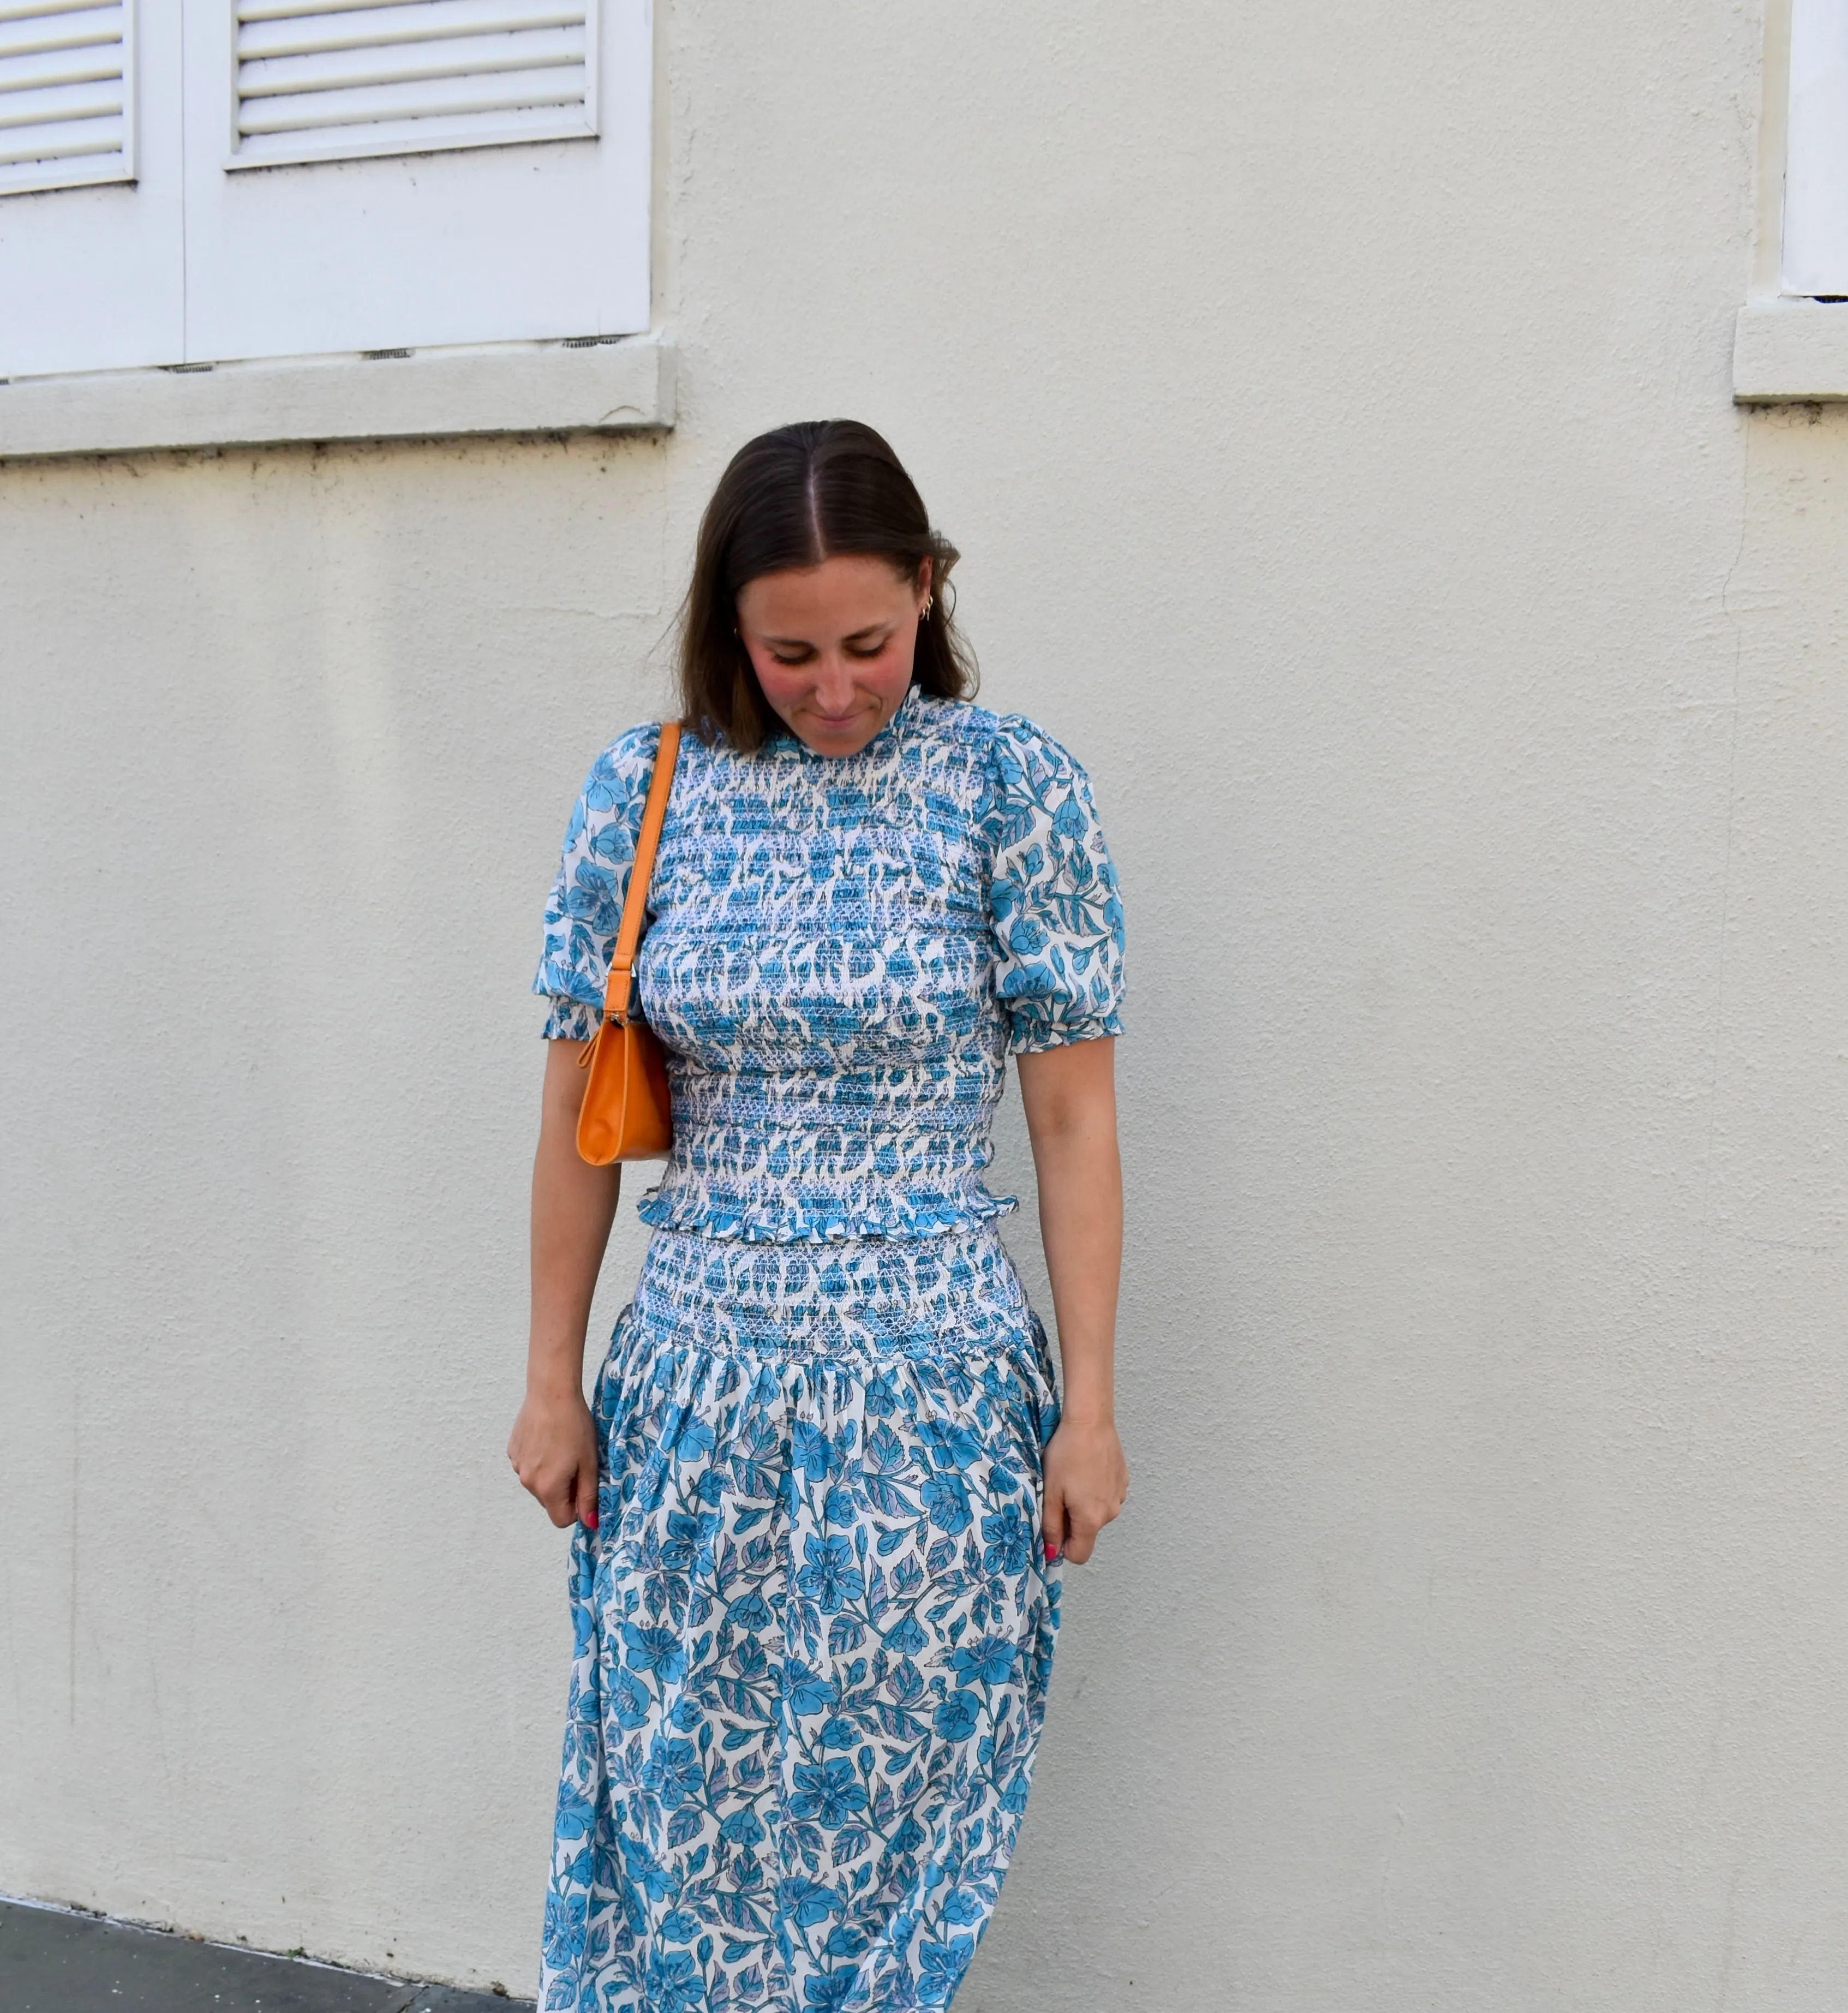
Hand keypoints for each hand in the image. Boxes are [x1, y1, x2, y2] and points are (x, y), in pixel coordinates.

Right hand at [507, 1384, 599, 1529]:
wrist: (552, 1393)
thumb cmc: (575, 1426)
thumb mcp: (589, 1463)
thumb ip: (588, 1497)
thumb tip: (589, 1523)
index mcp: (547, 1488)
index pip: (561, 1520)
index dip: (576, 1507)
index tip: (584, 1485)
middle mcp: (527, 1481)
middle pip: (549, 1501)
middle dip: (564, 1489)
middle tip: (576, 1462)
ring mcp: (517, 1465)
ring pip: (538, 1482)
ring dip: (551, 1474)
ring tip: (562, 1446)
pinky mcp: (512, 1450)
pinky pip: (528, 1465)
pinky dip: (539, 1459)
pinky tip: (548, 1438)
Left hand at [1041, 1415, 1127, 1564]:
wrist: (1090, 1422)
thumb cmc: (1066, 1454)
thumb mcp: (1050, 1492)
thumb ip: (1051, 1526)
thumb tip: (1052, 1553)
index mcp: (1091, 1519)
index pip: (1080, 1555)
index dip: (1063, 1546)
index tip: (1054, 1525)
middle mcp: (1110, 1513)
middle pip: (1087, 1532)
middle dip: (1071, 1520)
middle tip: (1059, 1492)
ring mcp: (1119, 1496)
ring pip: (1096, 1513)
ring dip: (1083, 1504)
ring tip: (1073, 1477)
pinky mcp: (1123, 1481)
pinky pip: (1106, 1497)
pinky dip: (1095, 1490)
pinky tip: (1087, 1468)